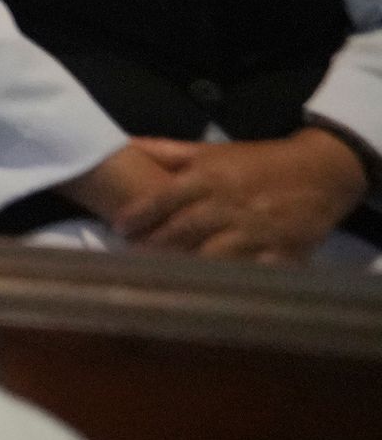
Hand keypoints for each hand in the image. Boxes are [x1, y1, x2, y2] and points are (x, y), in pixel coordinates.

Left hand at [108, 129, 369, 262]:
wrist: (320, 174)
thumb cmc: (257, 163)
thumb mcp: (211, 150)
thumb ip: (167, 151)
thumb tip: (124, 144)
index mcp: (209, 177)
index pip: (165, 198)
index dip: (140, 215)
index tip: (119, 229)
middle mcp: (229, 205)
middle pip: (185, 230)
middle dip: (156, 247)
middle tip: (131, 262)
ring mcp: (256, 232)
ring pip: (214, 255)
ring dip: (187, 268)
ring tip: (162, 281)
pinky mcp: (281, 254)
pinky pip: (250, 273)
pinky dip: (230, 283)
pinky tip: (209, 294)